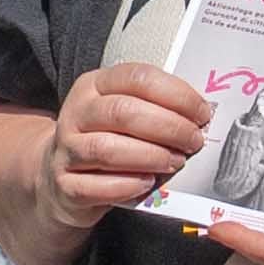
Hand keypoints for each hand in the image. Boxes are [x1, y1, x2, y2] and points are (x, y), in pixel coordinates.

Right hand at [45, 63, 212, 229]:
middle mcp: (76, 113)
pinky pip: (95, 186)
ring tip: (175, 162)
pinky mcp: (64, 184)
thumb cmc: (108, 139)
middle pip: (123, 112)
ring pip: (107, 149)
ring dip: (151, 157)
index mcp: (94, 86)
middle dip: (169, 127)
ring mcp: (66, 149)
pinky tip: (148, 183)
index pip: (137, 78)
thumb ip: (156, 108)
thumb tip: (200, 118)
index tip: (202, 113)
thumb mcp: (125, 112)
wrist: (61, 174)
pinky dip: (128, 185)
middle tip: (193, 141)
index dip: (176, 94)